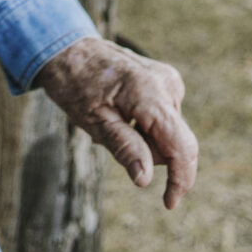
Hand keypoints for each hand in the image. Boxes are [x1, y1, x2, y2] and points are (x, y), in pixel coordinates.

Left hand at [34, 36, 197, 209]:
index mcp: (150, 93)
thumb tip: (145, 180)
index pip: (181, 147)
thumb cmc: (76, 83)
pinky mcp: (166, 82)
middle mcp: (166, 84)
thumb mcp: (92, 119)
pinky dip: (146, 126)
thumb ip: (123, 147)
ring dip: (144, 139)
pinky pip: (165, 119)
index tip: (168, 204)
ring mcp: (168, 80)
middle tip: (109, 137)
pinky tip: (122, 114)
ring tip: (112, 121)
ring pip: (169, 134)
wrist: (70, 48)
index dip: (180, 180)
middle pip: (174, 144)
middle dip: (148, 153)